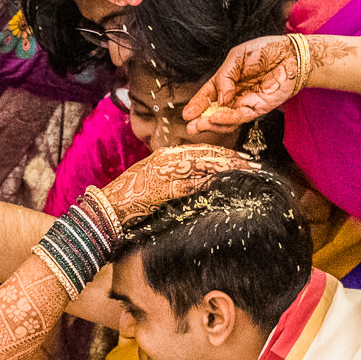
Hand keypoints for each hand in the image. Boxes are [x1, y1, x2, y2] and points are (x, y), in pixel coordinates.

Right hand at [101, 144, 252, 223]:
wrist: (107, 209)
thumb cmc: (129, 199)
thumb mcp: (154, 182)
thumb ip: (175, 178)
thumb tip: (201, 181)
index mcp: (165, 156)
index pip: (200, 151)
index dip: (222, 153)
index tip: (241, 159)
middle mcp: (166, 159)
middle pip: (205, 155)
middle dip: (230, 159)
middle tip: (252, 164)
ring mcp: (164, 172)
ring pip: (201, 165)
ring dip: (225, 168)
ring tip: (245, 171)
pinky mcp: (162, 188)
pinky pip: (190, 183)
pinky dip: (207, 182)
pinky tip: (223, 183)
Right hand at [183, 35, 298, 132]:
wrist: (290, 54)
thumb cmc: (265, 51)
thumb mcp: (237, 57)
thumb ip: (224, 77)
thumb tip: (219, 99)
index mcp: (227, 81)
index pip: (208, 95)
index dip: (197, 105)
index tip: (186, 114)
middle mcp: (235, 95)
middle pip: (215, 111)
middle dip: (202, 121)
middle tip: (190, 127)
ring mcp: (246, 103)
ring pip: (227, 119)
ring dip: (213, 123)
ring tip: (201, 124)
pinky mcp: (259, 108)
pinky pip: (241, 116)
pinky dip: (227, 118)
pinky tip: (216, 117)